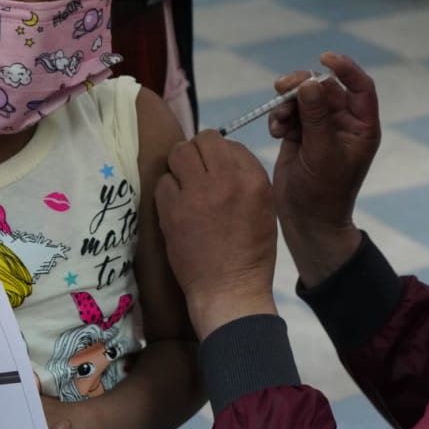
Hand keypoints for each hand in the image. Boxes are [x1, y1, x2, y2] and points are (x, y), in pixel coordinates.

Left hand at [156, 131, 278, 338]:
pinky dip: (168, 189)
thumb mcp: (265, 208)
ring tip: (184, 182)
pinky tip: (176, 204)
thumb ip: (247, 178)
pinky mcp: (172, 209)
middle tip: (196, 169)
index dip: (221, 154)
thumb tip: (223, 157)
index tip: (215, 168)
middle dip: (198, 150)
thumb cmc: (251, 252)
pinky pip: (163, 181)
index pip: (231, 144)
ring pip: (179, 152)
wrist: (229, 289)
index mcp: (253, 180)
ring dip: (180, 163)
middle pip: (203, 139)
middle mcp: (226, 180)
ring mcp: (196, 193)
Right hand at [268, 53, 379, 286]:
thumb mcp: (322, 153)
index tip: (324, 59)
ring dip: (287, 104)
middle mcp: (343, 124)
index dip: (345, 68)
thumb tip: (310, 82)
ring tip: (279, 122)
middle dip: (303, 86)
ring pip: (303, 98)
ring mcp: (320, 128)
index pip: (360, 87)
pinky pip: (289, 113)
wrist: (306, 221)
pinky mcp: (300, 135)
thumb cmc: (324, 192)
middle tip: (282, 87)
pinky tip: (276, 132)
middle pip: (324, 88)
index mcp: (361, 127)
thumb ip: (316, 117)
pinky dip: (280, 117)